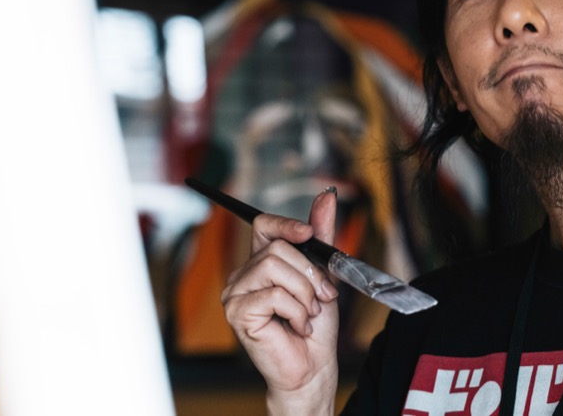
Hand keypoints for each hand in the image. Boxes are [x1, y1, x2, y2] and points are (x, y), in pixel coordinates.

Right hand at [221, 189, 340, 413]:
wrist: (313, 366)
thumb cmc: (315, 325)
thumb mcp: (323, 274)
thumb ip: (321, 236)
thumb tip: (327, 196)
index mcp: (261, 262)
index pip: (263, 225)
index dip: (287, 224)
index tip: (309, 234)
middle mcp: (243, 275)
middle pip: (276, 247)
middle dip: (308, 272)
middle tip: (322, 297)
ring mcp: (235, 293)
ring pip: (274, 267)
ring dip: (303, 293)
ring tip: (308, 314)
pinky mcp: (237, 313)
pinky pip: (273, 295)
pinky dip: (296, 311)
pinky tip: (297, 327)